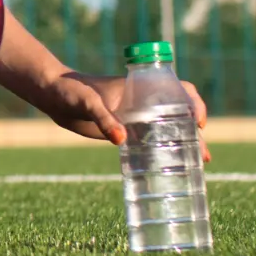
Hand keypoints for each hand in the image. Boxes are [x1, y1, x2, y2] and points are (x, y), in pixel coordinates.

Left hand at [37, 71, 211, 161]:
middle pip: (179, 114)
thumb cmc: (70, 90)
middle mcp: (143, 102)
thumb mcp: (88, 102)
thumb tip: (121, 140)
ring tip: (198, 164)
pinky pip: (150, 140)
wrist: (52, 96)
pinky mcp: (123, 130)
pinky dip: (162, 151)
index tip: (198, 122)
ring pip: (168, 129)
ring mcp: (135, 117)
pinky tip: (171, 167)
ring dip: (184, 144)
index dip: (195, 103)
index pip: (179, 90)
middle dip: (195, 133)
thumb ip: (103, 118)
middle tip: (203, 155)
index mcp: (142, 88)